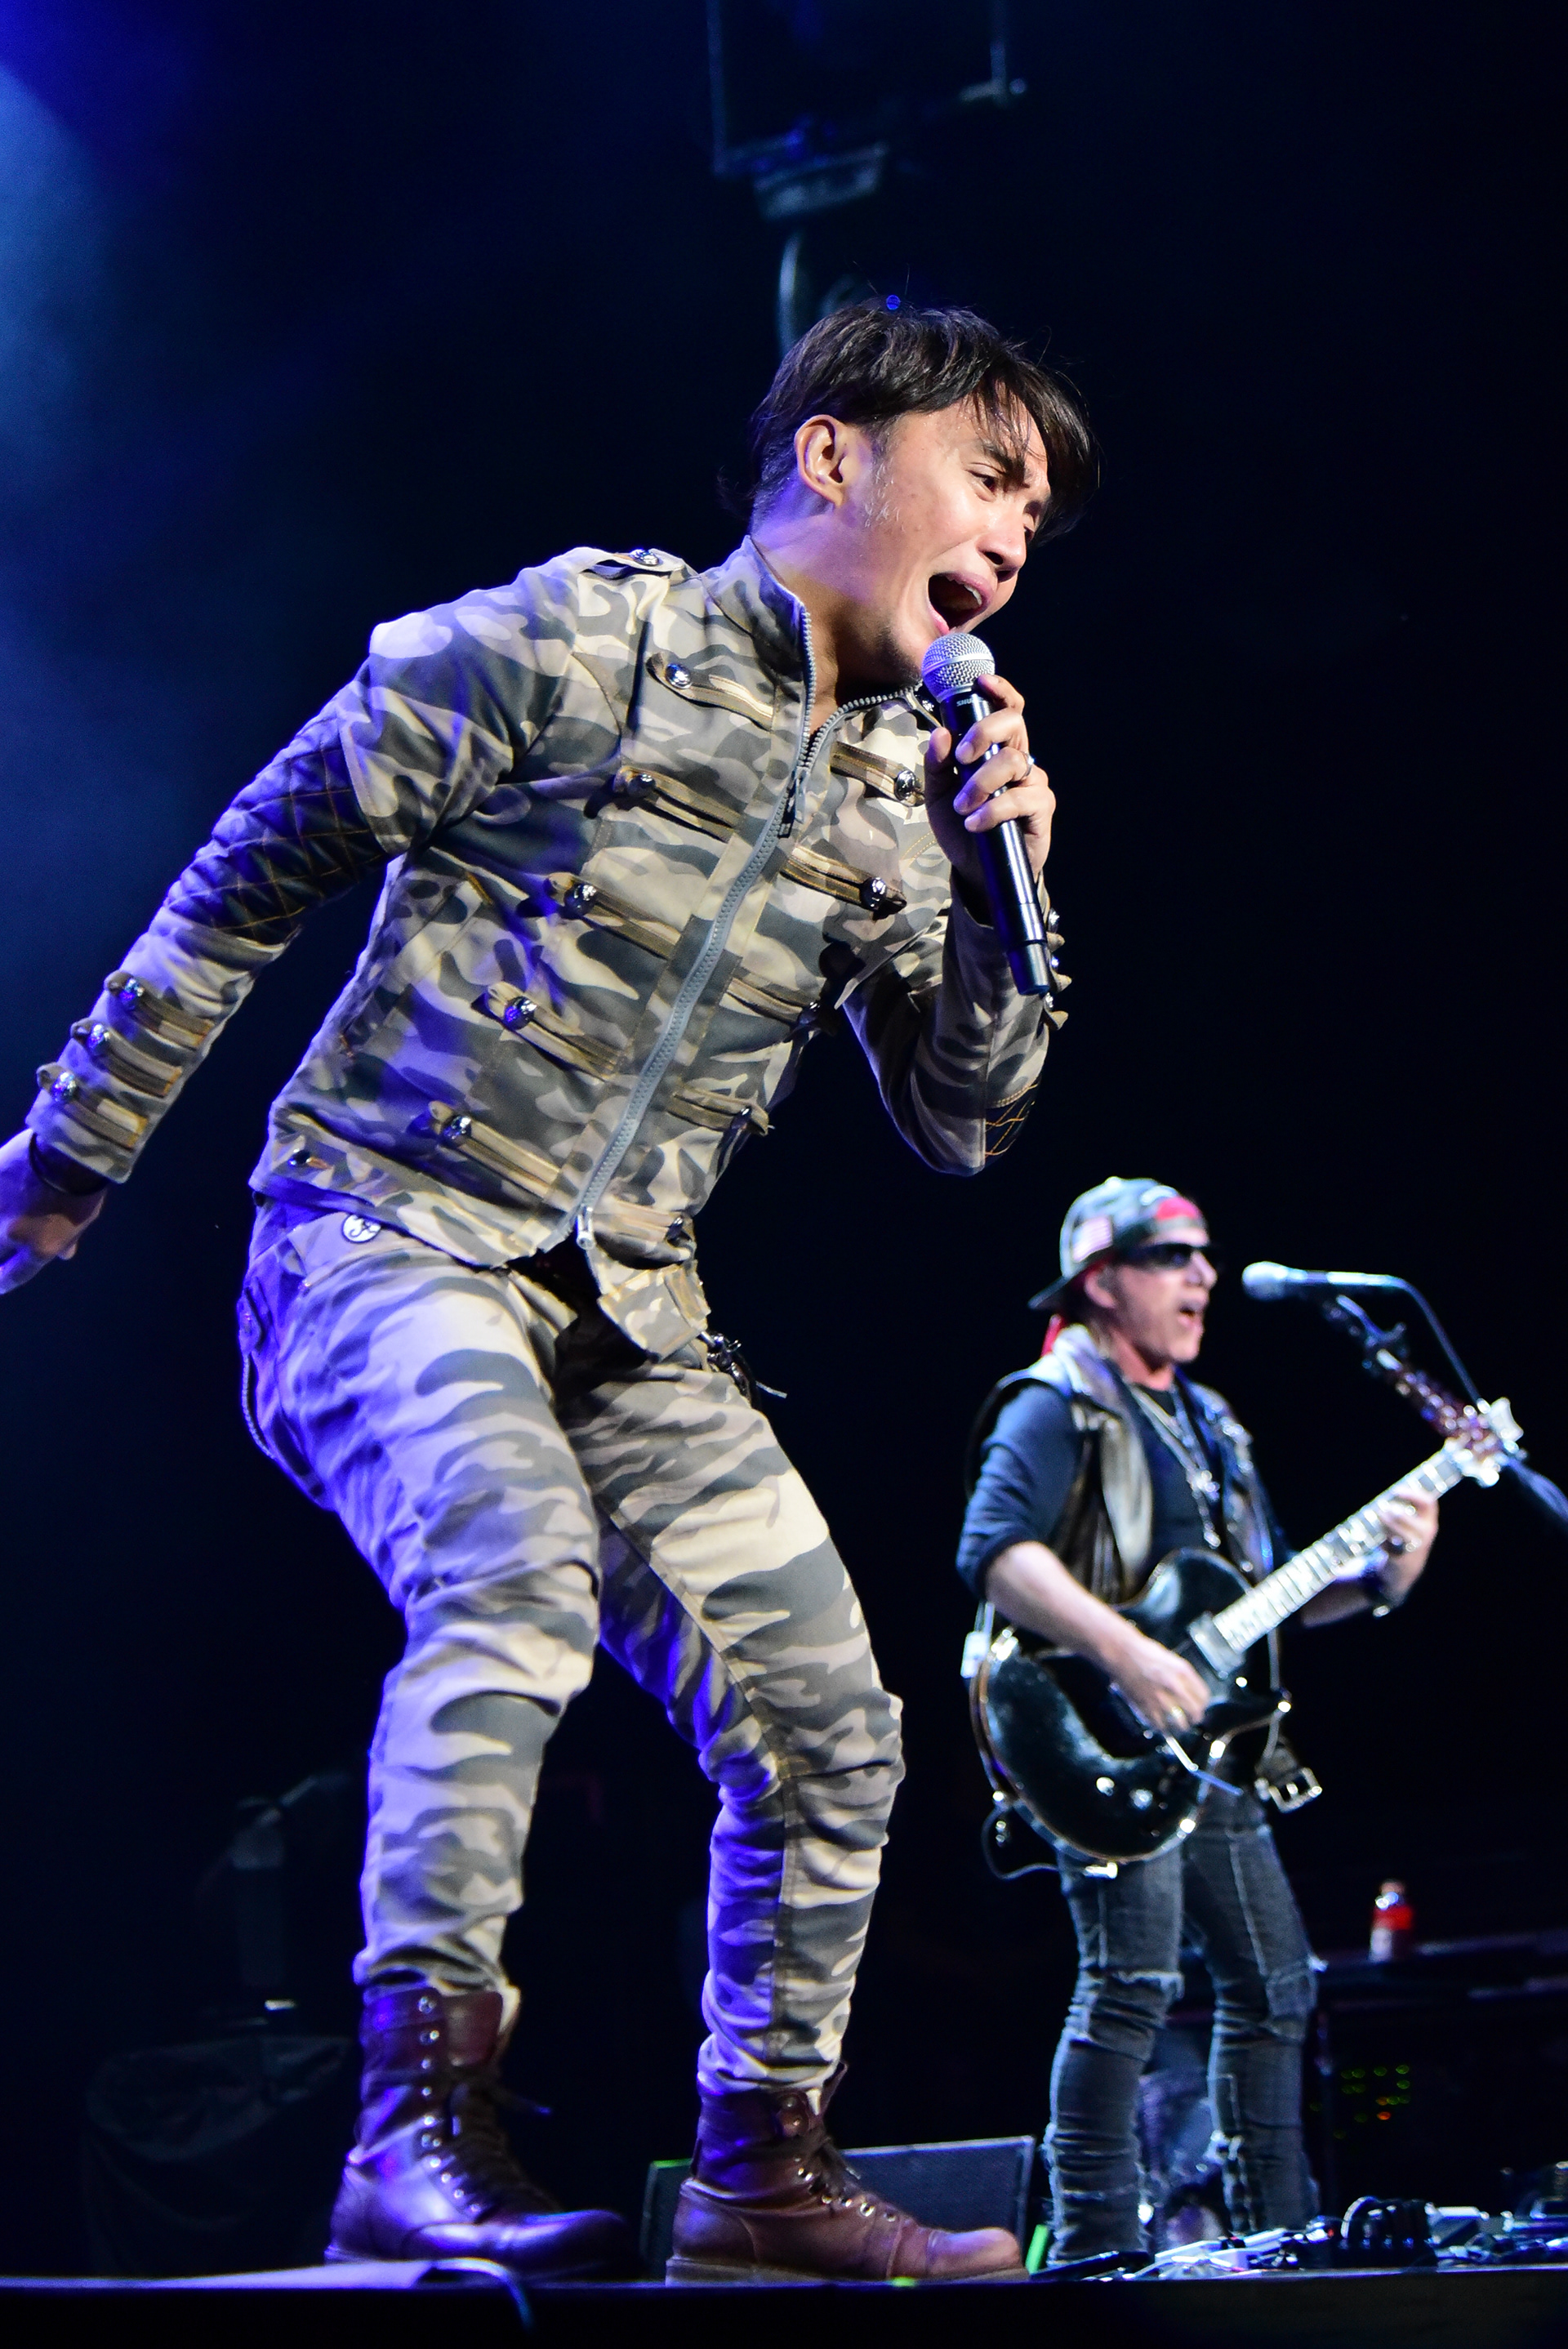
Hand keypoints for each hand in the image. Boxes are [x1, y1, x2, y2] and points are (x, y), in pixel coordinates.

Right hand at [0, 1130, 106, 1294]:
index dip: (5, 1282)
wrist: (69, 1149)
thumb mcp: (82, 1219)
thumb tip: (65, 1255)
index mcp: (40, 1248)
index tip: (0, 1284)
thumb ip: (67, 1240)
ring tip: (0, 1219)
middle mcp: (12, 1235)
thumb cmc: (83, 1185)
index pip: (17, 1275)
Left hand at [923, 669, 1053, 906]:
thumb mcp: (938, 795)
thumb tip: (940, 733)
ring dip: (981, 783)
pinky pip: (1022, 797)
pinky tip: (977, 823)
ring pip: (1013, 761)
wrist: (976, 871)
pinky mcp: (1042, 808)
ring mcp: (1032, 782)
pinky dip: (995, 809)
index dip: (999, 691)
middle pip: (1014, 723)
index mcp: (995, 749)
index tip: (980, 682)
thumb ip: (937, 764)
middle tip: (962, 756)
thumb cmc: (961, 827)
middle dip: (985, 732)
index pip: (1006, 710)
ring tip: (964, 808)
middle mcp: (1018, 759)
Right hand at [1103, 1626, 1210, 1737]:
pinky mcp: (1145, 1706)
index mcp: (1182, 1672)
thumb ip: (1183, 1677)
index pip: (1203, 1696)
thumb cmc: (1144, 1653)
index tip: (1199, 1706)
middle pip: (1195, 1712)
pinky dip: (1162, 1728)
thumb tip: (1191, 1694)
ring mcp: (1159, 1698)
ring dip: (1180, 1726)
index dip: (1202, 1703)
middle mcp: (1174, 1686)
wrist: (1121, 1652)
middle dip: (1195, 1718)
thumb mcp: (1171, 1660)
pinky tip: (1162, 1725)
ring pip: (1179, 1724)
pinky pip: (1160, 1726)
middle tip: (1192, 1719)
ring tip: (1178, 1725)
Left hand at [1376, 1482, 1437, 1602]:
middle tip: (1384, 1509)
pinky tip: (1381, 1542)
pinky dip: (1384, 1543)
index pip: (1428, 1503)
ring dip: (1387, 1525)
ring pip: (1401, 1534)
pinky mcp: (1403, 1558)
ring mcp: (1416, 1547)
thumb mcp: (1411, 1523)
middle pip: (1409, 1518)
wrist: (1407, 1568)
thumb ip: (1404, 1509)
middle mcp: (1425, 1533)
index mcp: (1429, 1521)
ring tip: (1380, 1519)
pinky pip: (1391, 1548)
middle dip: (1395, 1513)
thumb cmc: (1405, 1538)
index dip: (1412, 1494)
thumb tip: (1390, 1494)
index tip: (1396, 1490)